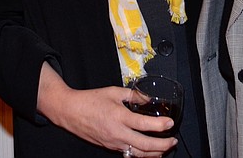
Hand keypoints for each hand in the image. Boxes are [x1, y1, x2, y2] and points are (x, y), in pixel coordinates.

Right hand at [37, 63, 176, 156]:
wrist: (70, 112)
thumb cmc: (90, 100)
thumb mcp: (113, 92)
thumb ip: (133, 95)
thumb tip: (148, 98)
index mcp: (119, 116)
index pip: (144, 124)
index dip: (160, 125)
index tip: (170, 123)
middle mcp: (117, 132)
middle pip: (145, 145)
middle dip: (163, 146)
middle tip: (172, 141)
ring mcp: (113, 143)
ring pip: (138, 154)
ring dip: (154, 153)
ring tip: (164, 149)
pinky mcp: (110, 147)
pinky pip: (129, 154)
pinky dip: (141, 154)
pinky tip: (148, 151)